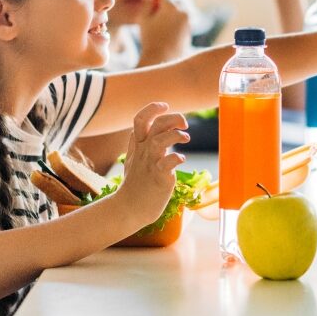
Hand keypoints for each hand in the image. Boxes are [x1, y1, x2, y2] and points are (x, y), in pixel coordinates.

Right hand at [116, 103, 188, 225]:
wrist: (130, 209)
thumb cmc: (136, 184)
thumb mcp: (135, 159)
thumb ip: (143, 143)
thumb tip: (155, 129)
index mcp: (137, 146)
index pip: (140, 120)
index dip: (152, 109)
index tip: (165, 106)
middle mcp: (143, 152)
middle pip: (154, 126)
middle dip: (171, 118)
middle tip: (184, 123)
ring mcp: (150, 164)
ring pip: (158, 141)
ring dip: (175, 135)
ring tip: (186, 138)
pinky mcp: (158, 178)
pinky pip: (166, 163)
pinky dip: (176, 158)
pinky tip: (181, 159)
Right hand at [138, 0, 190, 65]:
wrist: (161, 58)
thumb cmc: (149, 38)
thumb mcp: (143, 19)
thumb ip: (147, 4)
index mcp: (171, 8)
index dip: (155, 1)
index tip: (150, 10)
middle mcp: (183, 13)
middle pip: (176, 2)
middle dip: (168, 6)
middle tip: (156, 16)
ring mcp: (188, 23)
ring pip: (182, 12)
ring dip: (174, 14)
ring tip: (162, 24)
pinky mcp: (189, 32)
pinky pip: (184, 22)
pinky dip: (178, 23)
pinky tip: (168, 32)